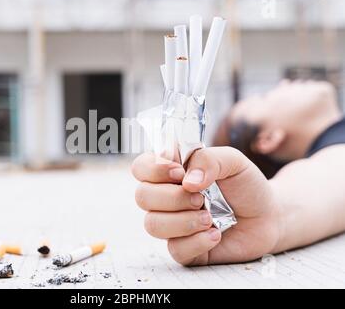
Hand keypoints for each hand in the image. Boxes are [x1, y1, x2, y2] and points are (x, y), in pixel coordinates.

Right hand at [131, 147, 280, 265]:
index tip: (179, 172)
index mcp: (171, 172)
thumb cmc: (245, 186)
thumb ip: (208, 159)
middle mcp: (166, 198)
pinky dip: (198, 241)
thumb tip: (188, 181)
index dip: (153, 169)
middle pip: (142, 196)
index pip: (141, 167)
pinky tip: (216, 234)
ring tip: (210, 218)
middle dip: (172, 197)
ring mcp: (172, 224)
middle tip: (200, 198)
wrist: (268, 217)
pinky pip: (175, 249)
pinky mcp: (184, 248)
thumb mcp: (233, 161)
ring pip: (153, 224)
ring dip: (183, 221)